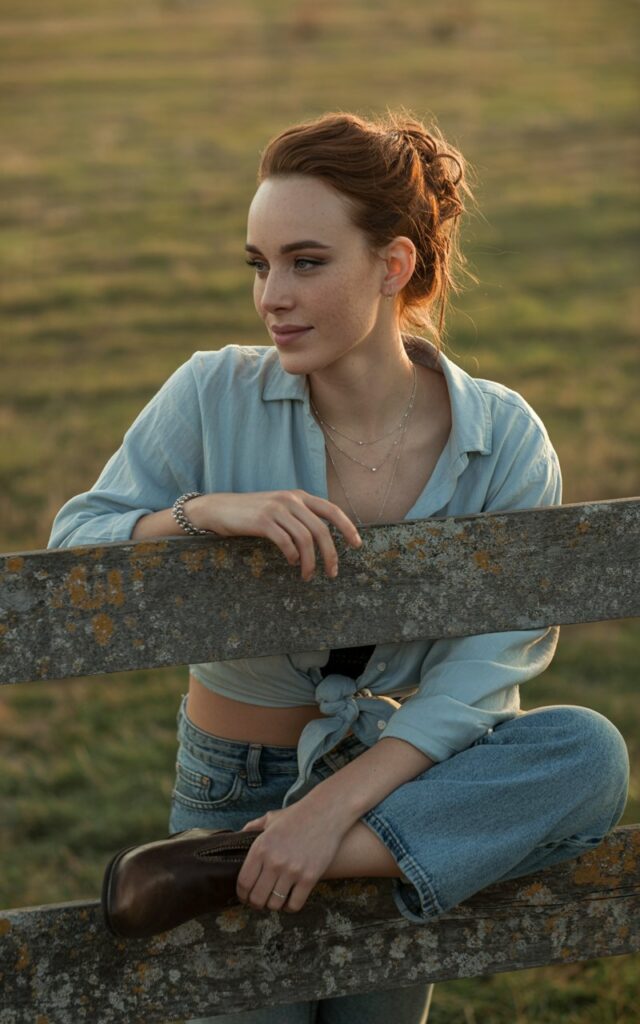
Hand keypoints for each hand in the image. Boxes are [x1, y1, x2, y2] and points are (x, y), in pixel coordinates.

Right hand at [187, 489, 361, 581]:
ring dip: (310, 562)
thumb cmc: (251, 514)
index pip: (331, 510)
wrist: (219, 509)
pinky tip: (291, 563)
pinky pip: (286, 542)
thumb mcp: (279, 509)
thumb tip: (321, 538)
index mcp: (298, 496)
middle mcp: (290, 499)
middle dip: (331, 554)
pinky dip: (292, 556)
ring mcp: (276, 509)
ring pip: (305, 539)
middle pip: (321, 529)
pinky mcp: (263, 521)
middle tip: (332, 573)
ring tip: (308, 576)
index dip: (347, 527)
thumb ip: (299, 517)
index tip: (357, 545)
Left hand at [236, 801, 349, 912]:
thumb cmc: (297, 816)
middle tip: (259, 902)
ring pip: (274, 904)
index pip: (243, 882)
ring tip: (274, 900)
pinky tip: (289, 900)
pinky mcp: (310, 878)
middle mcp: (274, 861)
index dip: (242, 894)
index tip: (245, 897)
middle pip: (257, 898)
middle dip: (255, 904)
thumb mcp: (271, 818)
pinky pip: (294, 905)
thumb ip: (253, 827)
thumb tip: (238, 835)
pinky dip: (290, 907)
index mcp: (261, 847)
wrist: (326, 813)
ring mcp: (292, 871)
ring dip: (273, 905)